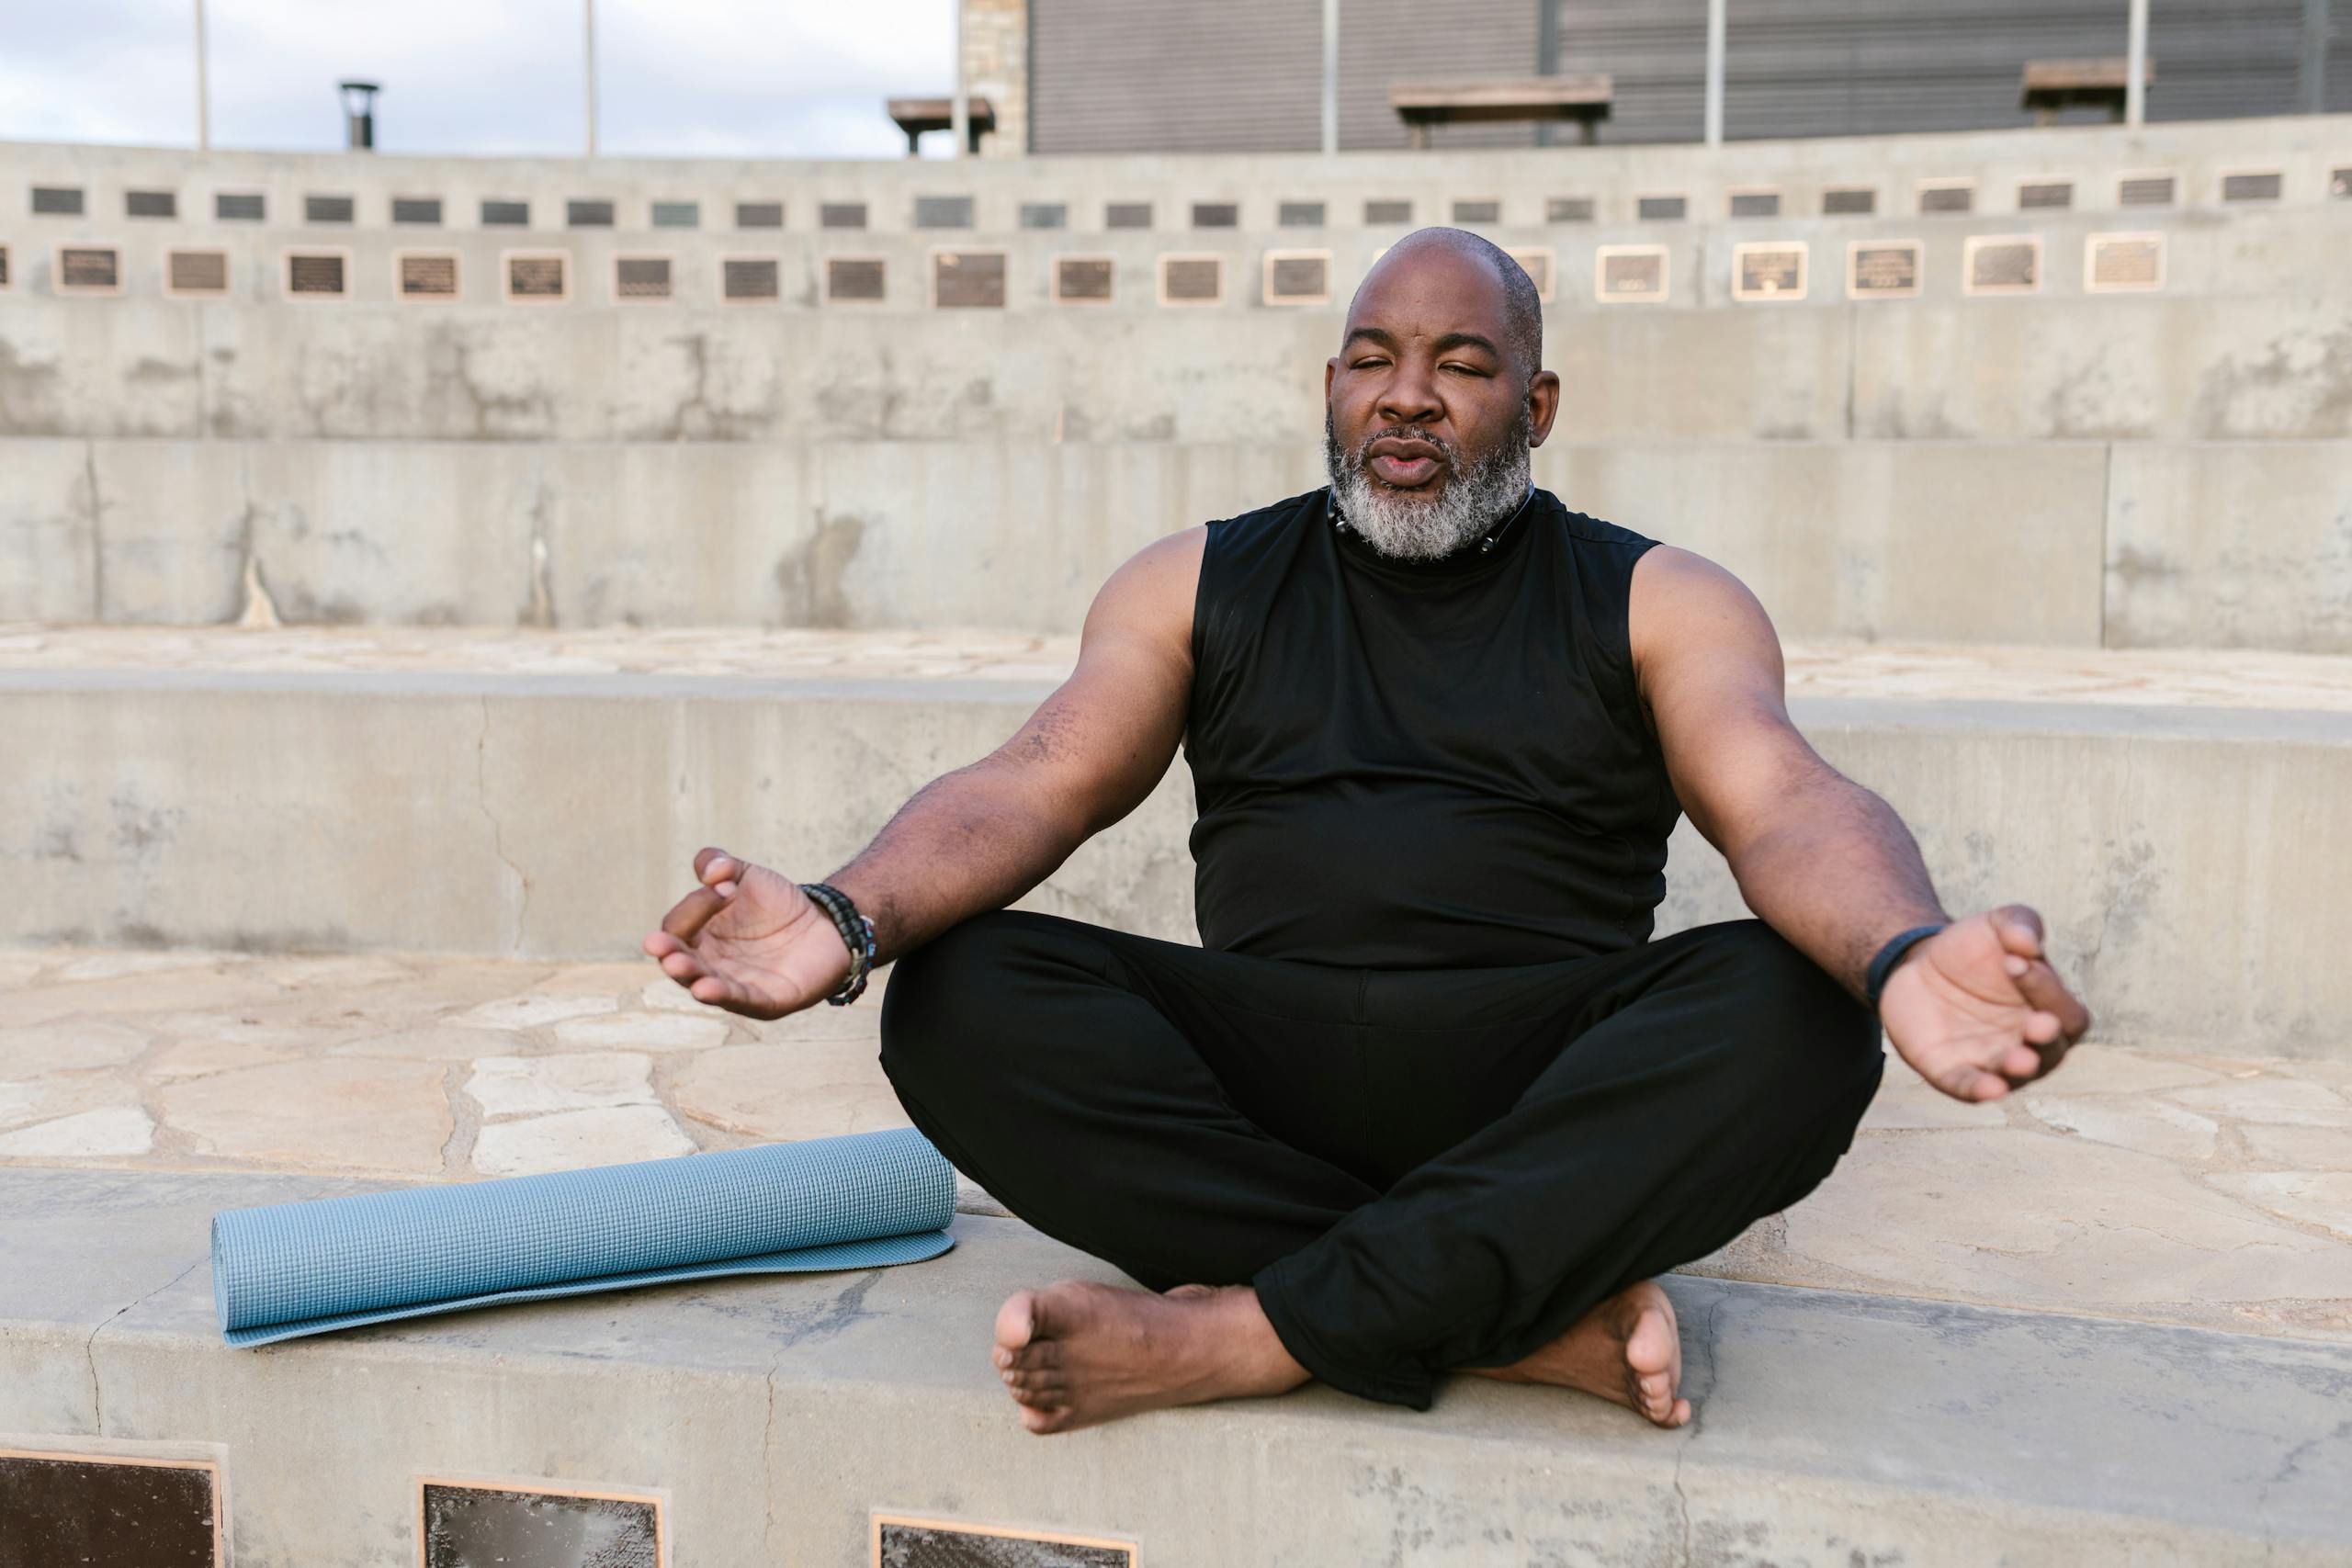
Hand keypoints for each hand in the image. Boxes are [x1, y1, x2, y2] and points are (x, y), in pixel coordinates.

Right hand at [640, 847, 850, 1019]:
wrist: (826, 926)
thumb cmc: (778, 906)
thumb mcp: (748, 876)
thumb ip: (722, 865)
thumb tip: (711, 872)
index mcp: (700, 935)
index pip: (678, 926)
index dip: (695, 906)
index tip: (726, 887)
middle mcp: (710, 963)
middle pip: (678, 960)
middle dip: (668, 952)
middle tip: (656, 943)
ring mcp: (734, 983)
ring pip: (701, 983)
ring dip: (687, 975)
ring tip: (676, 964)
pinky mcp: (763, 1001)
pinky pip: (738, 1000)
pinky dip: (721, 995)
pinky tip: (704, 988)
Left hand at [1878, 905, 2091, 1102]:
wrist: (1917, 964)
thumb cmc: (1972, 949)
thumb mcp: (1996, 925)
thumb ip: (2020, 923)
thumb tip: (2029, 943)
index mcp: (2048, 1010)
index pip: (2065, 1012)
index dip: (2047, 989)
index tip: (2013, 961)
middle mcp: (2028, 1043)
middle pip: (2052, 1052)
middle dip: (2046, 1040)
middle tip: (2038, 1024)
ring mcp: (1991, 1060)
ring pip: (2016, 1076)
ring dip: (2019, 1070)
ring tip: (2019, 1060)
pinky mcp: (1953, 1071)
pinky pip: (1970, 1088)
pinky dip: (1980, 1090)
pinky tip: (1990, 1088)